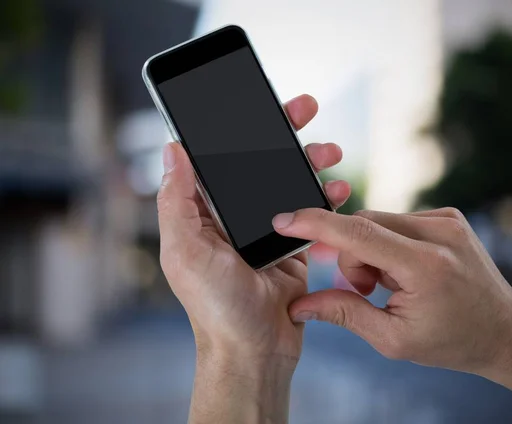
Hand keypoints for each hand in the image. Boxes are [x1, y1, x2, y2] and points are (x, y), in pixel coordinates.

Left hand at [158, 94, 349, 366]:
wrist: (256, 350)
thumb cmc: (216, 307)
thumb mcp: (186, 253)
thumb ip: (177, 202)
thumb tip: (173, 151)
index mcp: (204, 212)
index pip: (220, 157)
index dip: (239, 128)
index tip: (260, 104)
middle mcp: (234, 215)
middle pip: (259, 162)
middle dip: (283, 133)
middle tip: (305, 109)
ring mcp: (266, 228)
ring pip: (289, 181)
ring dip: (310, 162)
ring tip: (330, 152)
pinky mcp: (293, 244)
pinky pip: (311, 211)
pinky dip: (326, 198)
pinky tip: (339, 190)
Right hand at [272, 207, 511, 374]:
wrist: (505, 330)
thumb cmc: (452, 341)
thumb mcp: (393, 339)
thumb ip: (343, 312)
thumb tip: (300, 304)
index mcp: (426, 267)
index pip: (358, 233)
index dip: (315, 224)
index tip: (284, 220)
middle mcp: (439, 233)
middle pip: (362, 225)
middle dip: (352, 257)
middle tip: (368, 290)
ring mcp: (447, 219)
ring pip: (377, 222)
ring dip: (370, 251)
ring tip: (393, 284)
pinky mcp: (448, 215)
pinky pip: (396, 221)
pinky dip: (388, 244)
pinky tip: (407, 270)